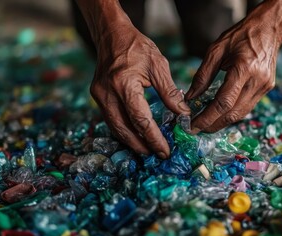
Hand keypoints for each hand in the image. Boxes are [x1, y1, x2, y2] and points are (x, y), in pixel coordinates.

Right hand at [75, 0, 189, 158]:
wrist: (111, 34)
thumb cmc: (137, 46)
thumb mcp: (158, 65)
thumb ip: (169, 92)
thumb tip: (183, 113)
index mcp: (124, 85)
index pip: (140, 120)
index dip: (153, 138)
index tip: (165, 150)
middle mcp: (107, 94)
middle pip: (123, 130)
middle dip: (141, 146)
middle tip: (157, 155)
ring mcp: (99, 96)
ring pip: (115, 128)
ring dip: (131, 141)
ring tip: (148, 149)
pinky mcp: (98, 96)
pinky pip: (111, 119)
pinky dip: (124, 130)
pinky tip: (136, 135)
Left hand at [185, 0, 281, 133]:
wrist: (268, 29)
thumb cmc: (240, 35)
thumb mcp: (215, 50)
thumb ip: (202, 76)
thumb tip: (190, 97)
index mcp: (244, 68)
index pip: (223, 102)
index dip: (207, 117)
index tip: (193, 125)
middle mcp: (257, 81)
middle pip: (233, 113)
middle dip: (213, 124)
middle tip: (197, 128)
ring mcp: (264, 86)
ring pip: (241, 113)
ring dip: (222, 122)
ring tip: (206, 124)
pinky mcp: (267, 88)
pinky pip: (247, 106)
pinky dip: (232, 113)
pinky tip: (220, 113)